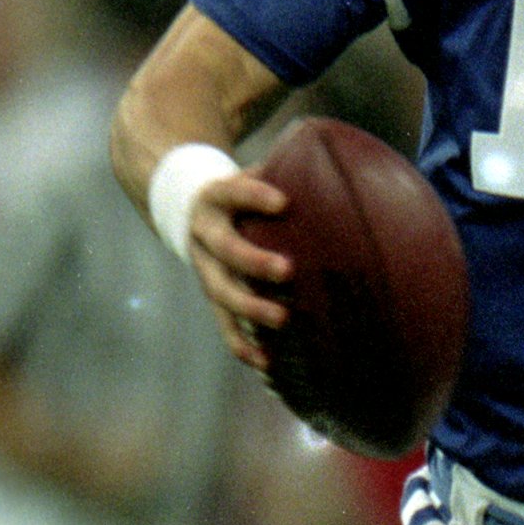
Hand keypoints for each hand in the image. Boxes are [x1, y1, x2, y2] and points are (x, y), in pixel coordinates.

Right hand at [187, 170, 291, 370]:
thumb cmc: (240, 192)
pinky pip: (223, 324)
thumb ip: (282, 171)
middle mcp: (205, 235)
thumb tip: (335, 163)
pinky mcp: (213, 296)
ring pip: (221, 292)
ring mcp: (206, 269)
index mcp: (215, 198)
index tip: (283, 201)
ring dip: (250, 307)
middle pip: (225, 249)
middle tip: (288, 269)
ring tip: (282, 318)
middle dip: (254, 261)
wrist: (188, 209)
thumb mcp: (250, 173)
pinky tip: (266, 361)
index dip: (254, 196)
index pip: (232, 192)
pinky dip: (243, 344)